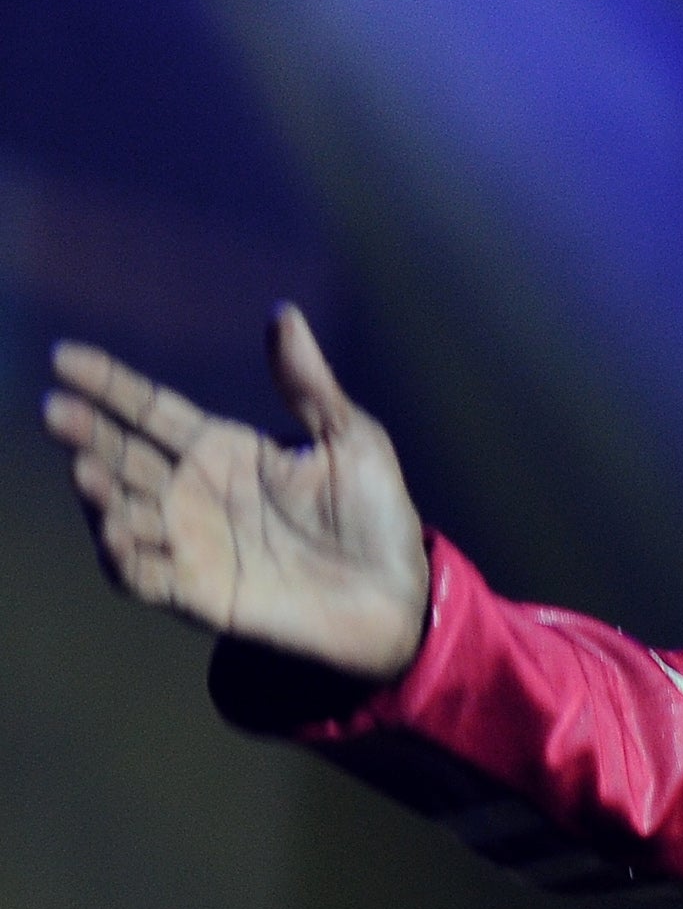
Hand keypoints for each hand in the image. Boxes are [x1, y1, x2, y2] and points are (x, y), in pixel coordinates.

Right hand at [41, 305, 429, 680]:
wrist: (398, 594)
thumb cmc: (375, 514)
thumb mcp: (351, 440)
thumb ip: (310, 386)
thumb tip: (283, 314)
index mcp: (222, 450)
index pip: (151, 410)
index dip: (109, 384)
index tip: (65, 359)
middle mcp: (193, 494)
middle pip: (124, 457)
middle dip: (87, 434)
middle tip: (58, 412)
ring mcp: (192, 544)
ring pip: (124, 514)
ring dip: (99, 494)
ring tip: (86, 470)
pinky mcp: (200, 595)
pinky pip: (147, 577)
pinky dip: (125, 558)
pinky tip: (115, 533)